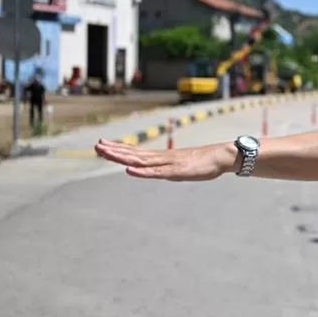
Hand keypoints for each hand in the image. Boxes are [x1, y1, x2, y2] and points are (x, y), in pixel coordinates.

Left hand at [94, 139, 238, 180]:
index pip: (136, 151)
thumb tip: (160, 170)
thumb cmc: (203, 162)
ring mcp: (168, 163)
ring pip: (141, 160)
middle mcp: (161, 158)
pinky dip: (141, 172)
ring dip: (122, 157)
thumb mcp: (182, 166)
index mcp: (162, 157)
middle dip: (114, 150)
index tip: (103, 144)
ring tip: (105, 153)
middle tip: (96, 146)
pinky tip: (129, 170)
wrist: (221, 157)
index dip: (119, 148)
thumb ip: (169, 168)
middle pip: (134, 154)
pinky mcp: (176, 171)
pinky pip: (156, 172)